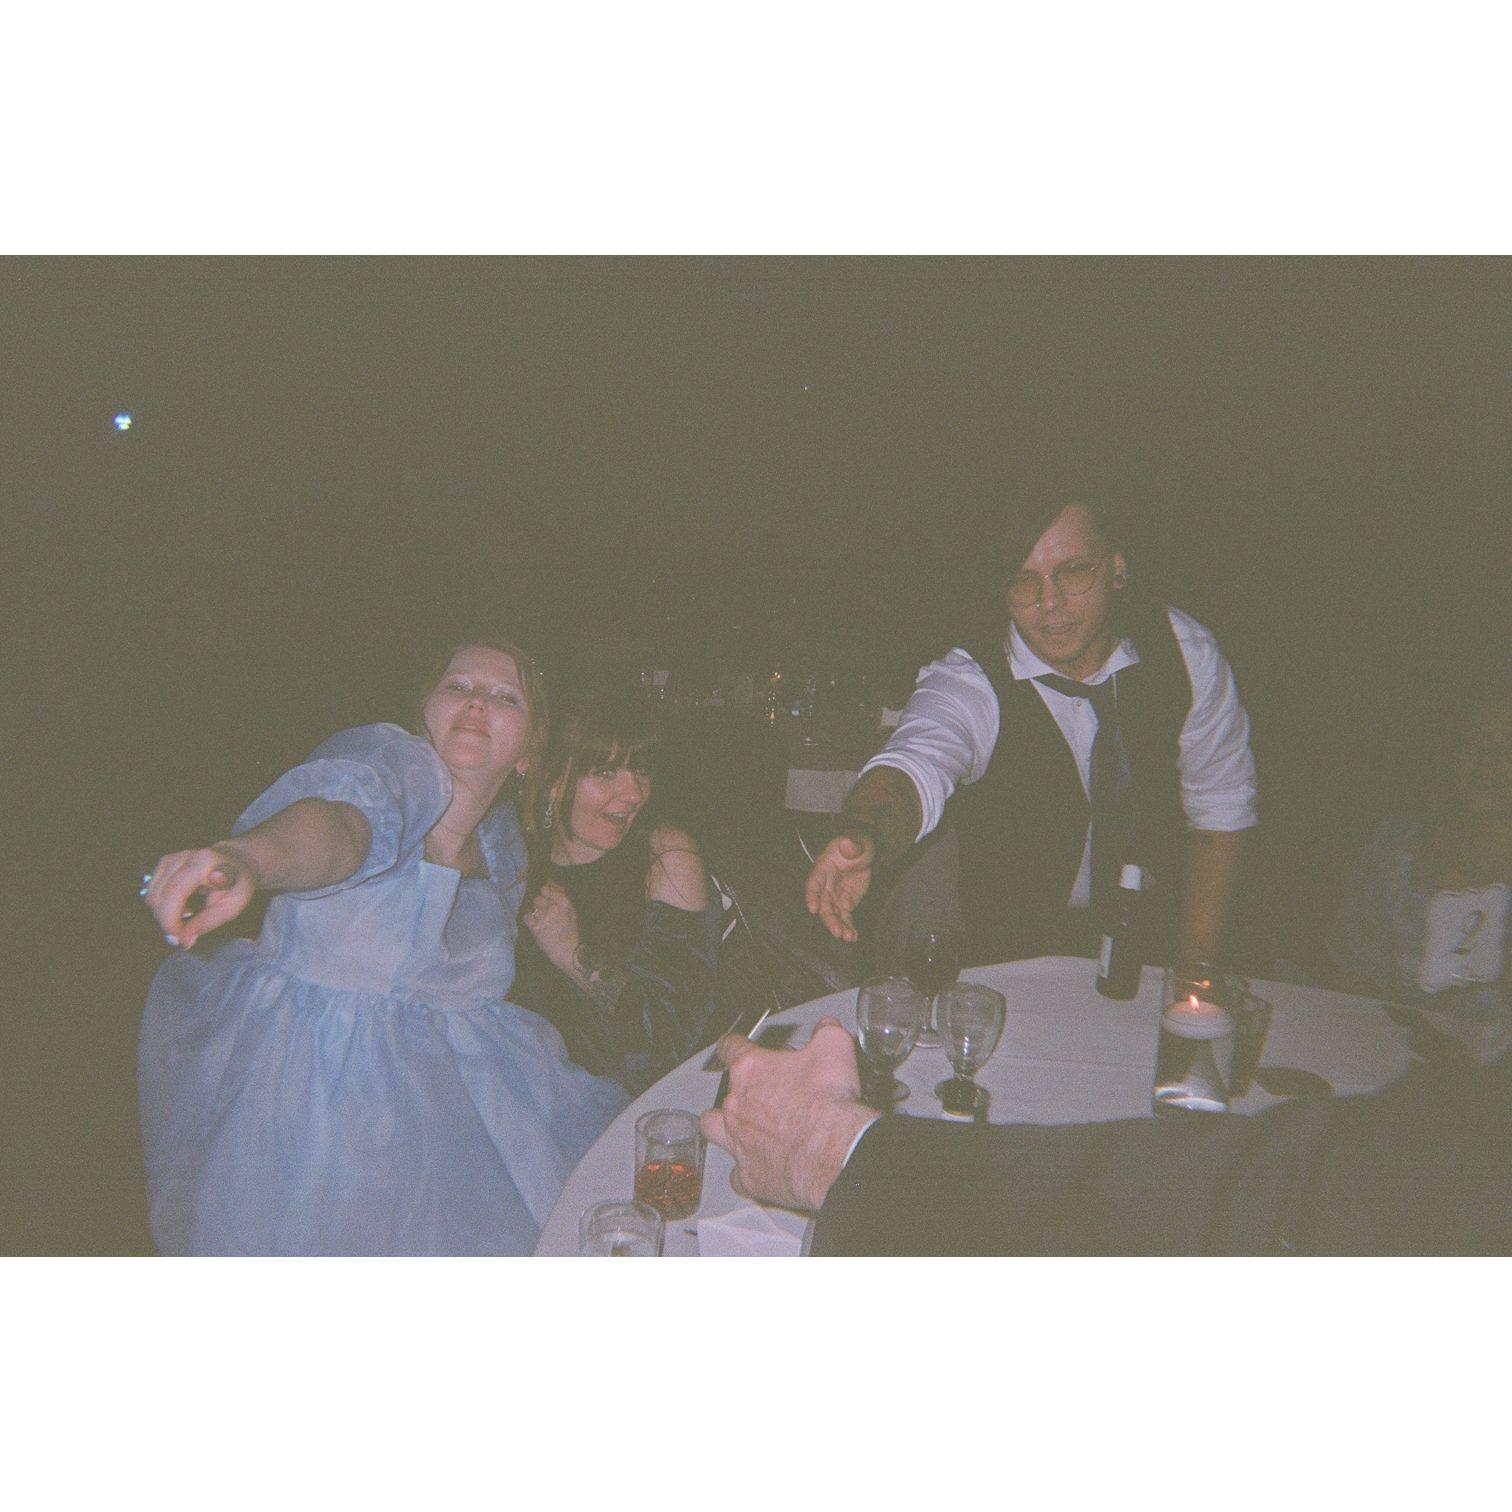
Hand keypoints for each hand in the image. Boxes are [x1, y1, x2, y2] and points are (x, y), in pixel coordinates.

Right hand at [143, 844, 258, 949]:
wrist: (238, 860)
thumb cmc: (238, 883)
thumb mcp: (233, 905)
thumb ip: (209, 921)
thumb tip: (185, 940)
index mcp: (204, 862)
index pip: (175, 891)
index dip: (171, 916)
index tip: (178, 936)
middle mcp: (184, 857)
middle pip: (160, 897)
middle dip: (168, 923)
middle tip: (185, 936)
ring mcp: (172, 858)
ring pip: (153, 896)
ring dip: (164, 915)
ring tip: (189, 917)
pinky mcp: (164, 863)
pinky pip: (152, 892)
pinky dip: (162, 906)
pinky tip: (182, 906)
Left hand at [522, 881, 580, 970]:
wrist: (569, 952)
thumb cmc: (571, 933)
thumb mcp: (572, 913)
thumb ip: (561, 897)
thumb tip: (550, 883)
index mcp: (565, 903)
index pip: (548, 888)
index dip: (545, 892)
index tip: (546, 897)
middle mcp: (554, 908)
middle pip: (539, 896)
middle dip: (541, 902)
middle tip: (545, 911)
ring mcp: (544, 917)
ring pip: (534, 904)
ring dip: (536, 910)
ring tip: (542, 919)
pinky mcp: (536, 928)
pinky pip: (526, 916)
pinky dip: (529, 919)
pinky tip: (535, 924)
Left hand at [700, 1017, 877, 1211]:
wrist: (832, 1150)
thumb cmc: (827, 1101)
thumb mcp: (834, 1048)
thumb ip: (825, 1033)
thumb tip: (826, 1027)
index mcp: (752, 1070)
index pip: (730, 1048)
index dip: (732, 1044)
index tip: (733, 1045)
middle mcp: (737, 1105)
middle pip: (721, 1094)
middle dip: (736, 1093)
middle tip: (757, 1095)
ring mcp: (739, 1141)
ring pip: (714, 1131)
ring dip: (724, 1129)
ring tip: (742, 1129)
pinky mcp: (749, 1174)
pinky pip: (737, 1175)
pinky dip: (746, 1171)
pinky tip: (761, 1168)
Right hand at [804, 832, 875, 942]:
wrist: (863, 853)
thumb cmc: (855, 845)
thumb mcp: (855, 842)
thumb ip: (851, 845)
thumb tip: (848, 844)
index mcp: (823, 869)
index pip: (813, 884)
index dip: (811, 896)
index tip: (813, 908)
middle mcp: (825, 885)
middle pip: (823, 905)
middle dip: (829, 920)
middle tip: (837, 931)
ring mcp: (835, 896)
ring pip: (833, 915)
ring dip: (839, 927)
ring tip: (848, 937)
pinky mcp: (846, 903)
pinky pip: (845, 917)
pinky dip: (848, 927)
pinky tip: (852, 937)